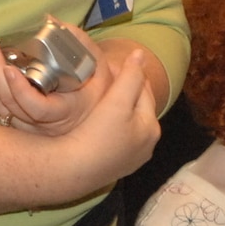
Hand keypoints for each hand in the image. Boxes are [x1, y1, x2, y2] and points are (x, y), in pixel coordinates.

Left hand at [0, 23, 110, 136]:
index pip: (36, 108)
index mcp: (64, 112)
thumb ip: (77, 41)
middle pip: (10, 104)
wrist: (100, 114)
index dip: (20, 91)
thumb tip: (50, 19)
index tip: (9, 69)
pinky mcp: (18, 122)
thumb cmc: (101, 86)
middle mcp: (43, 125)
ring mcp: (29, 126)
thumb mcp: (97, 63)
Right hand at [47, 47, 160, 192]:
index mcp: (151, 127)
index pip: (144, 91)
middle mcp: (146, 145)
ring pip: (127, 123)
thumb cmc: (97, 134)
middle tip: (105, 76)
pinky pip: (116, 138)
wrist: (73, 171)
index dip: (129, 73)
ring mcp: (131, 159)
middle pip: (137, 108)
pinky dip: (110, 126)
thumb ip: (131, 76)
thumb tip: (141, 55)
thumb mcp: (117, 101)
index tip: (110, 63)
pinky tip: (97, 122)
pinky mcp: (114, 167)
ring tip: (101, 97)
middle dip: (126, 91)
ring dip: (118, 109)